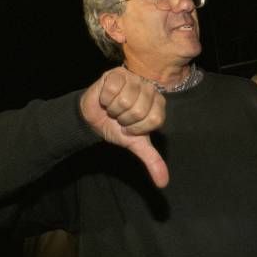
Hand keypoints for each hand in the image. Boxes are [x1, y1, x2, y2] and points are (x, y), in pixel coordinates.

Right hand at [80, 67, 167, 186]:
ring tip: (113, 108)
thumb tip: (163, 183)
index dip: (137, 128)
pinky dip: (105, 99)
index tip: (130, 127)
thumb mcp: (136, 145)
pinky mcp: (117, 73)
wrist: (93, 118)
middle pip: (138, 110)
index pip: (155, 119)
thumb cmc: (117, 128)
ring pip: (124, 100)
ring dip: (113, 110)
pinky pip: (112, 90)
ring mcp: (134, 78)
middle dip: (123, 120)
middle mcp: (150, 88)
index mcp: (159, 103)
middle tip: (119, 117)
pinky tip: (106, 98)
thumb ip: (152, 161)